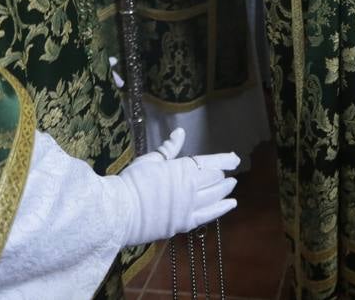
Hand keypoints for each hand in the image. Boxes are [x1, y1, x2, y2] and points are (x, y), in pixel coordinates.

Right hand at [103, 129, 238, 245]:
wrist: (119, 212)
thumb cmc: (132, 182)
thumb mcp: (150, 160)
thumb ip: (169, 148)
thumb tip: (180, 132)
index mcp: (183, 169)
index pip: (210, 162)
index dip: (225, 160)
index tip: (235, 159)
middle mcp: (191, 188)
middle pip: (214, 179)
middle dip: (222, 175)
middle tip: (227, 174)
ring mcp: (189, 207)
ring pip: (215, 197)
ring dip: (225, 190)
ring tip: (231, 186)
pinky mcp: (184, 224)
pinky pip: (209, 215)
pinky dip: (222, 208)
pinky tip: (230, 204)